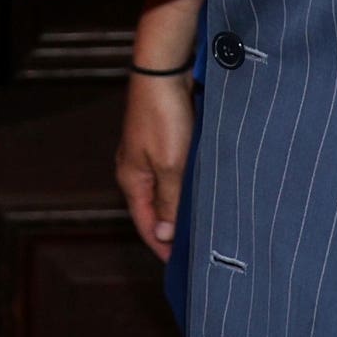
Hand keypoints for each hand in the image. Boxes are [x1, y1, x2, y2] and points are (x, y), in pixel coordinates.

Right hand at [116, 68, 196, 259]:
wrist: (163, 71)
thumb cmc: (164, 116)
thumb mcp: (170, 166)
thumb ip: (168, 203)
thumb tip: (164, 236)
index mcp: (131, 179)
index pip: (145, 224)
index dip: (163, 246)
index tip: (184, 266)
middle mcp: (135, 168)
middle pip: (154, 209)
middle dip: (173, 229)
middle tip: (199, 248)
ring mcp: (147, 153)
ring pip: (165, 190)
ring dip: (181, 206)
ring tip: (205, 222)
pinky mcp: (161, 139)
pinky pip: (173, 172)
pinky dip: (186, 185)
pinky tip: (203, 189)